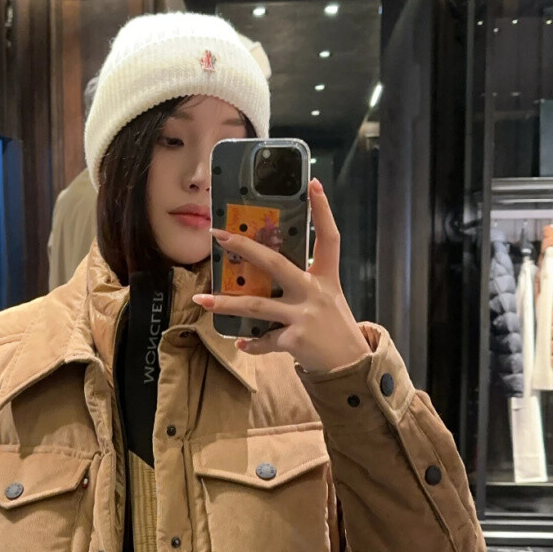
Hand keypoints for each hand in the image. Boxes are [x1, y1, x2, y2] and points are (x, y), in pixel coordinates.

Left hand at [192, 179, 370, 373]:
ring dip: (225, 303)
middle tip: (219, 236)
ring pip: (255, 306)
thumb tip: (267, 277)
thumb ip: (303, 285)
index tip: (313, 184)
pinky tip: (241, 343)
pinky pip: (264, 340)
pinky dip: (251, 343)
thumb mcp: (328, 300)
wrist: (351, 367)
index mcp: (326, 278)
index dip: (323, 210)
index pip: (329, 237)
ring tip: (202, 300)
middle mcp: (314, 292)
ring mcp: (303, 316)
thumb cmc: (335, 329)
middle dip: (245, 248)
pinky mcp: (294, 339)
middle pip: (275, 263)